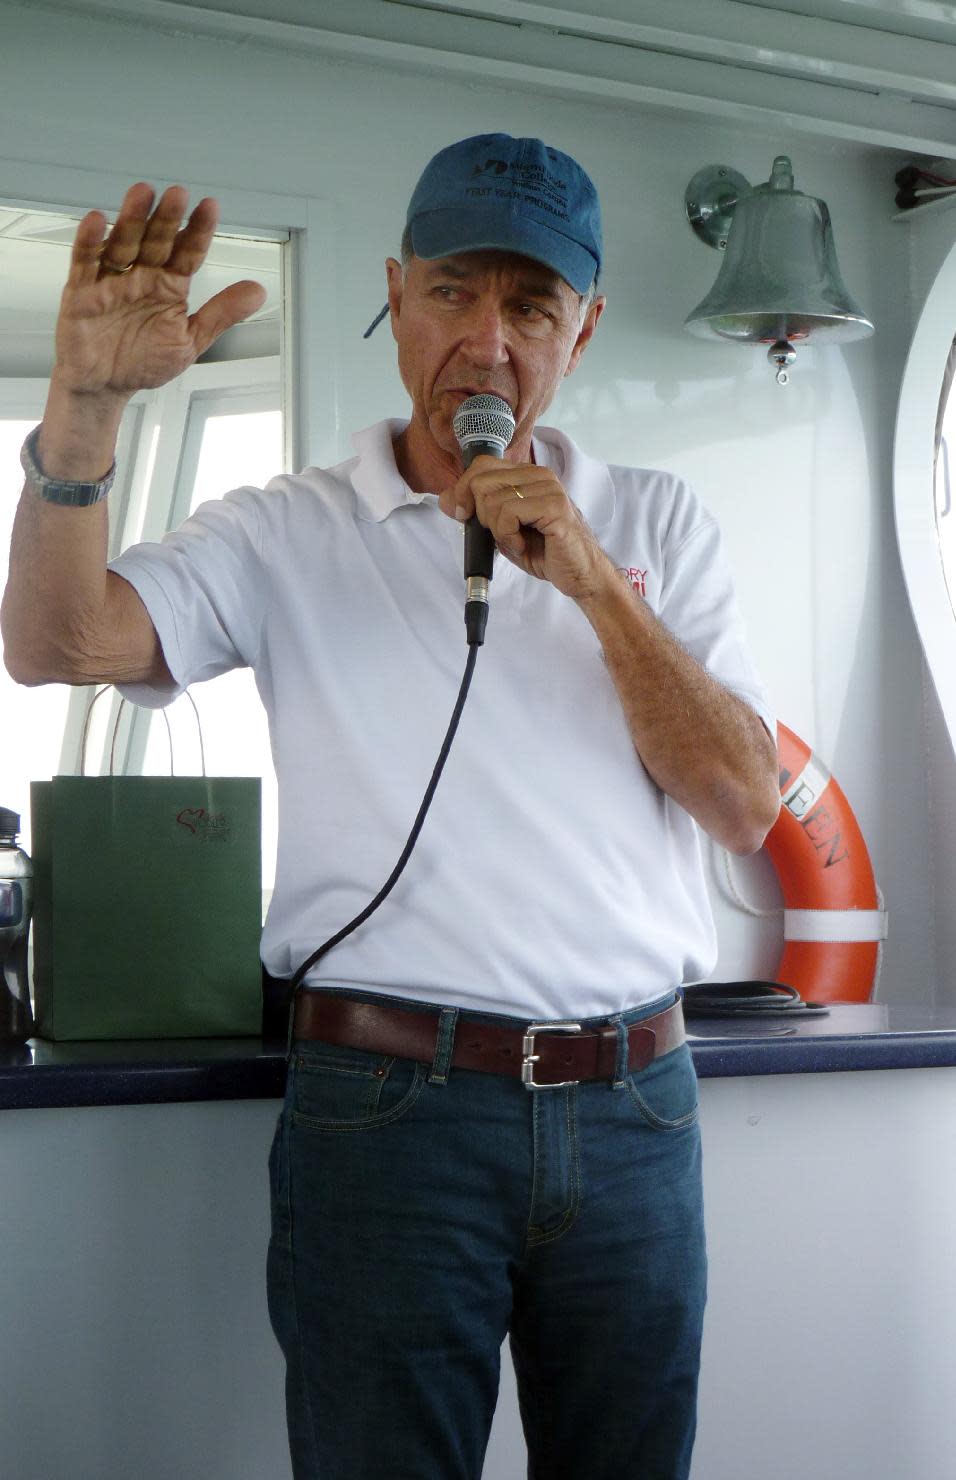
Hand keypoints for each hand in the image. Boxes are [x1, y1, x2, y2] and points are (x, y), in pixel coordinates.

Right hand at [53, 183, 266, 397]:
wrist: (104, 386)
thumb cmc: (144, 361)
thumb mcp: (190, 340)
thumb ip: (221, 314)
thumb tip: (258, 291)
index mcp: (169, 284)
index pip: (187, 252)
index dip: (198, 231)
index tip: (210, 207)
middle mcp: (142, 275)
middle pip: (155, 241)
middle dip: (166, 218)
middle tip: (177, 194)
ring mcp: (111, 280)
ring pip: (122, 244)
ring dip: (131, 219)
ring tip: (142, 194)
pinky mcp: (81, 292)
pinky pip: (85, 263)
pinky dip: (89, 242)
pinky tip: (97, 221)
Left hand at [441, 455, 616, 601]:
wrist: (579, 574)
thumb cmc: (545, 551)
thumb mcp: (502, 530)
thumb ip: (477, 512)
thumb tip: (446, 500)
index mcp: (527, 475)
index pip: (481, 466)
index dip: (464, 490)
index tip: (466, 515)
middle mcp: (539, 475)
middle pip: (481, 480)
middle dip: (480, 514)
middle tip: (501, 533)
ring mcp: (549, 489)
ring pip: (493, 500)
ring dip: (497, 530)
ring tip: (517, 541)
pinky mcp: (554, 507)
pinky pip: (509, 513)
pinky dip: (508, 536)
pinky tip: (523, 545)